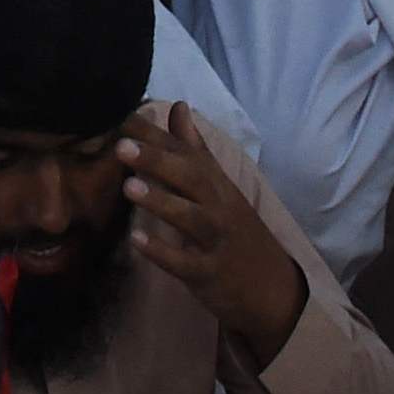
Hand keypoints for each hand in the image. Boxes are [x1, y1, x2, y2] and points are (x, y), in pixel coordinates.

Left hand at [117, 113, 307, 362]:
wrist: (272, 287)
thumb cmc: (235, 230)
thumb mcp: (218, 186)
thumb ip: (193, 148)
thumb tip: (178, 105)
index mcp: (216, 183)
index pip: (186, 153)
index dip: (155, 136)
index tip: (122, 116)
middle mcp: (219, 207)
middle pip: (192, 179)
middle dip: (158, 161)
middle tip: (121, 146)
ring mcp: (217, 241)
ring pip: (191, 218)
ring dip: (161, 202)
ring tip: (128, 188)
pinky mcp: (210, 274)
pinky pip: (186, 263)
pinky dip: (163, 252)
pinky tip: (136, 240)